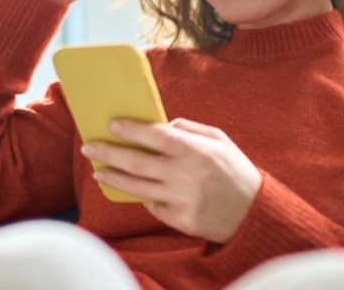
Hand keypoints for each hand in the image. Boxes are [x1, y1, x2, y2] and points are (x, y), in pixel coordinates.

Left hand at [82, 118, 262, 242]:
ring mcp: (181, 200)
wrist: (253, 212)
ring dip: (113, 178)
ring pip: (137, 187)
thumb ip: (190, 129)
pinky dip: (142, 196)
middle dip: (109, 152)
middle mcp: (186, 175)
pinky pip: (152, 206)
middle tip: (90, 147)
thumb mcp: (220, 140)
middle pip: (137, 162)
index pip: (156, 136)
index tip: (112, 124)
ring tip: (98, 171)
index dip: (131, 129)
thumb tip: (161, 125)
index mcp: (196, 150)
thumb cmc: (235, 170)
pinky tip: (134, 189)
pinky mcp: (179, 220)